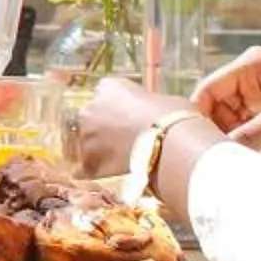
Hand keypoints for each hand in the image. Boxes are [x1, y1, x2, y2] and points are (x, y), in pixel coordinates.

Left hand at [75, 76, 193, 177]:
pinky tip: (119, 174)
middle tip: (126, 140)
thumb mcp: (159, 100)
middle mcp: (90, 107)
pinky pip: (91, 167)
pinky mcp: (88, 161)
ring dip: (102, 149)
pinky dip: (102, 171)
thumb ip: (143, 104)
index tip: (131, 118)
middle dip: (106, 128)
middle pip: (93, 117)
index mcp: (108, 87)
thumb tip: (148, 115)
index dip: (120, 109)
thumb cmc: (173, 118)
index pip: (106, 95)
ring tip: (125, 159)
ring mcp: (87, 135)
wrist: (169, 145)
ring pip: (90, 143)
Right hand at [191, 47, 260, 147]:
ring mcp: (260, 93)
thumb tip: (218, 154)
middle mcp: (251, 75)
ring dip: (230, 138)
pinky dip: (243, 141)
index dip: (199, 115)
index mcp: (252, 65)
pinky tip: (246, 156)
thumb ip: (250, 134)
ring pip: (229, 118)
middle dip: (215, 129)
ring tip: (231, 159)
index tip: (195, 143)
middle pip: (216, 105)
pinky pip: (244, 126)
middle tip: (216, 157)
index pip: (209, 89)